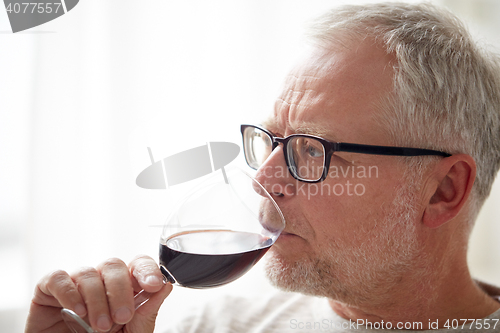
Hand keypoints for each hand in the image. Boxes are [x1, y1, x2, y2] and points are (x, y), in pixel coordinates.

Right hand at [25, 255, 172, 332]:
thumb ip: (147, 312)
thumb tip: (166, 286)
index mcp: (124, 288)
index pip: (138, 264)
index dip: (147, 270)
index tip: (154, 284)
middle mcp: (100, 282)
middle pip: (114, 265)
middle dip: (121, 290)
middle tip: (123, 316)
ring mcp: (75, 284)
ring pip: (89, 273)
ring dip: (97, 299)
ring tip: (100, 326)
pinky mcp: (48, 289)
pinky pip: (59, 278)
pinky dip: (70, 293)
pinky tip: (78, 311)